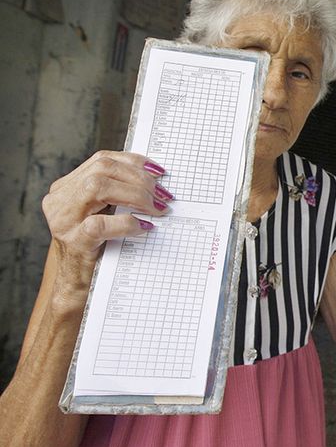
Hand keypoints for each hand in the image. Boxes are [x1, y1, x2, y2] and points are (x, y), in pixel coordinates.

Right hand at [41, 151, 172, 304]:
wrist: (79, 286)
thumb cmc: (99, 247)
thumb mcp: (106, 214)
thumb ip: (120, 195)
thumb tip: (158, 182)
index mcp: (68, 188)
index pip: (102, 160)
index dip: (133, 162)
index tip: (159, 172)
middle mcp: (60, 200)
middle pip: (102, 169)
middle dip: (139, 179)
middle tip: (164, 196)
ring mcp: (63, 221)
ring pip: (97, 187)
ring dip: (136, 195)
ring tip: (158, 209)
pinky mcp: (73, 242)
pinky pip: (100, 224)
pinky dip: (127, 223)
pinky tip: (145, 228)